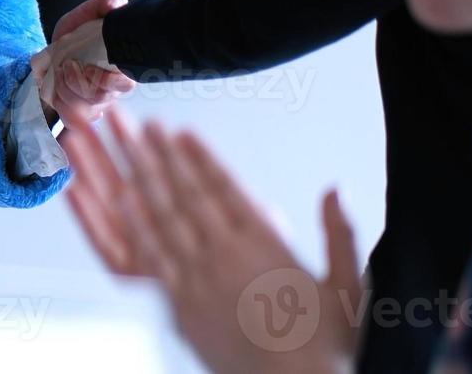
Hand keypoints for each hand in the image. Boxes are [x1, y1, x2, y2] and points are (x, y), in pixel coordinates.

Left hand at [30, 0, 134, 125]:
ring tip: (59, 71)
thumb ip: (103, 5)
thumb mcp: (86, 15)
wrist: (53, 54)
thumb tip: (118, 3)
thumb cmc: (76, 36)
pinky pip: (68, 115)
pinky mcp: (77, 114)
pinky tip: (54, 85)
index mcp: (121, 68)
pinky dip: (56, 99)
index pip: (125, 84)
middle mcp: (111, 90)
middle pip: (99, 97)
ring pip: (81, 106)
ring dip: (64, 88)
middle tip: (66, 65)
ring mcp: (94, 104)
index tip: (89, 67)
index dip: (108, 80)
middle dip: (78, 81)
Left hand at [65, 111, 360, 373]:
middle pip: (188, 194)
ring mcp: (199, 280)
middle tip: (144, 124)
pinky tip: (123, 200)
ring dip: (145, 178)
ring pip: (165, 217)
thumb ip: (339, 233)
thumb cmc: (324, 348)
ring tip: (129, 149)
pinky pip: (153, 257)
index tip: (184, 131)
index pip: (226, 188)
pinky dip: (137, 224)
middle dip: (164, 155)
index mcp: (267, 246)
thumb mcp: (347, 287)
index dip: (201, 156)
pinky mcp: (181, 306)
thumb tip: (335, 189)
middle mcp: (227, 256)